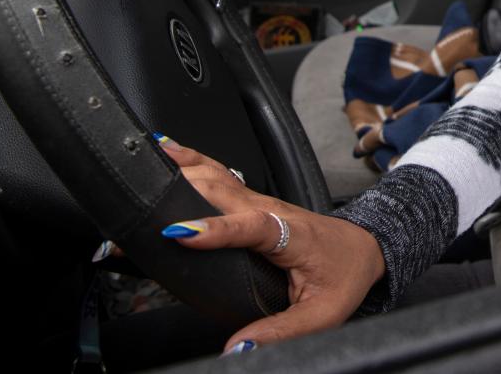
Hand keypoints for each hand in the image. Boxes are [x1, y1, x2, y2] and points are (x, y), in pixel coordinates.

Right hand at [156, 137, 385, 352]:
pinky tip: (168, 152)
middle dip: (180, 194)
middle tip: (137, 203)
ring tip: (143, 163)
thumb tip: (237, 348)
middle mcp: (272, 209)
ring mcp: (260, 201)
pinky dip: (192, 162)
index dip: (215, 228)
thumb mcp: (323, 314)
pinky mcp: (252, 201)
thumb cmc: (345, 275)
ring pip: (217, 178)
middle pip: (224, 191)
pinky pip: (219, 176)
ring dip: (182, 171)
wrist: (364, 247)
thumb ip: (282, 331)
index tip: (180, 232)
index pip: (251, 225)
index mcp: (291, 235)